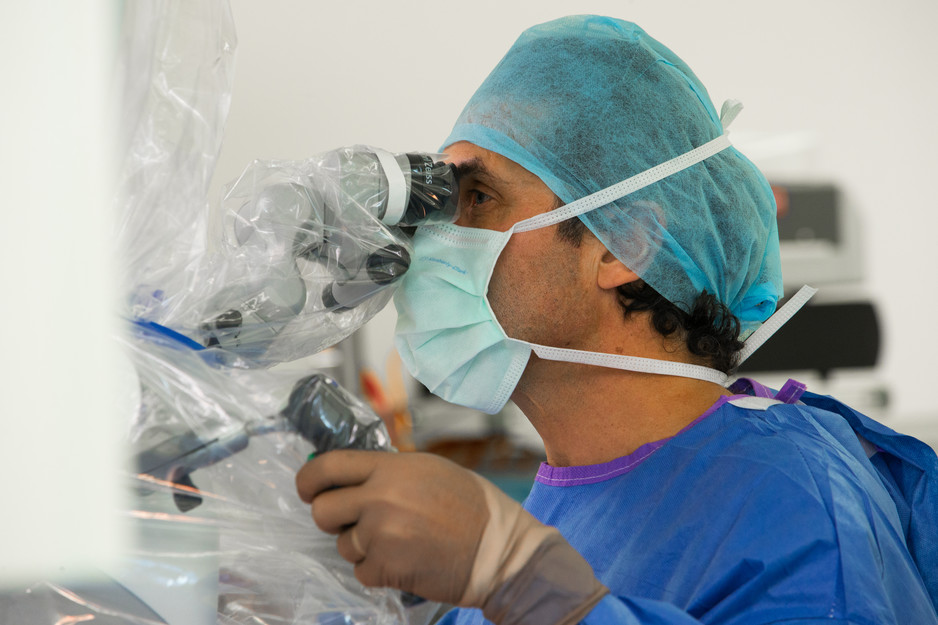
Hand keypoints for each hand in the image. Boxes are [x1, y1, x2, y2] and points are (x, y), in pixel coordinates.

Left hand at [295, 450, 487, 602]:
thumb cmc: (471, 506)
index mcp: (390, 468)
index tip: (307, 489)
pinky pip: (360, 571)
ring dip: (361, 547)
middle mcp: (379, 498)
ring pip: (341, 544)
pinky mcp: (385, 568)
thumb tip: (351, 476)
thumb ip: (388, 471)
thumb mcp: (429, 469)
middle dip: (332, 518)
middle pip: (322, 510)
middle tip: (352, 521)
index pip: (328, 466)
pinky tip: (404, 560)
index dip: (308, 479)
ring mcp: (379, 535)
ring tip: (398, 541)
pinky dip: (377, 570)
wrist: (496, 550)